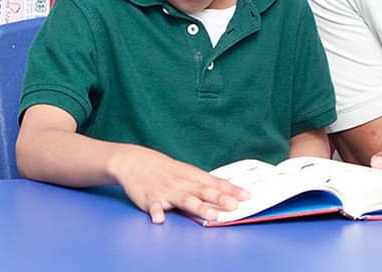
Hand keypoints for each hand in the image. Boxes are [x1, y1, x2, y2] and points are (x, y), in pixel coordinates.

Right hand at [109, 147, 250, 222]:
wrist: (134, 161)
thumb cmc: (165, 170)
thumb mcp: (186, 173)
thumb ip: (205, 184)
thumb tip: (228, 192)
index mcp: (192, 177)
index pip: (215, 183)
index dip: (232, 190)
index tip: (247, 197)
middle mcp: (182, 184)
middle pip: (204, 192)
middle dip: (220, 199)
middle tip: (234, 205)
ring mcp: (166, 191)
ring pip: (184, 200)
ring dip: (198, 207)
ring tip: (210, 216)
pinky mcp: (150, 199)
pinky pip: (153, 207)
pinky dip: (156, 212)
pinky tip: (159, 219)